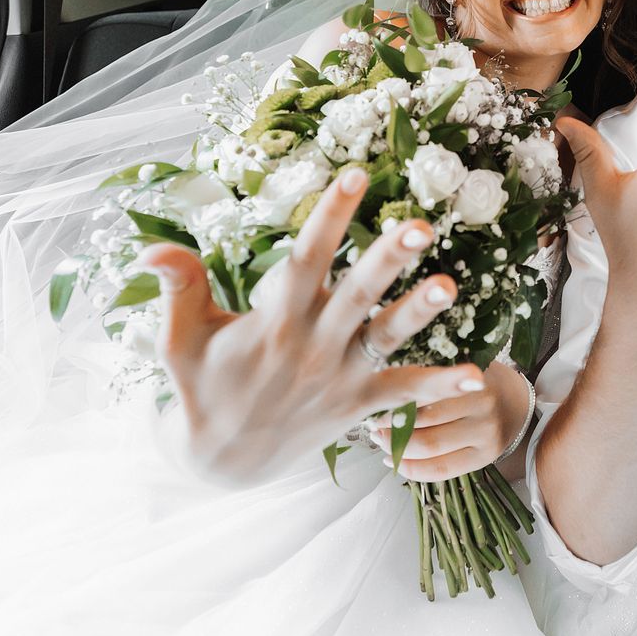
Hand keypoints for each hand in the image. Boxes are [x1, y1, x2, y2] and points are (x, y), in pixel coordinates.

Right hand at [138, 167, 486, 485]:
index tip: (352, 174)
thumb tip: (156, 249)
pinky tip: (480, 376)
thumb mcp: (180, 338)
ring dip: (418, 312)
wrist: (221, 462)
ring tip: (450, 283)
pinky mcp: (357, 407)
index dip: (328, 218)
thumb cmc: (201, 385)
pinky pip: (403, 397)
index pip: (304, 260)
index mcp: (272, 322)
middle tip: (419, 224)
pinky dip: (440, 388)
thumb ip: (178, 288)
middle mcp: (312, 346)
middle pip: (354, 296)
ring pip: (385, 340)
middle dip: (386, 260)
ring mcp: (338, 378)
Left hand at [368, 361, 530, 481]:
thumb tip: (385, 384)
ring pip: (431, 448)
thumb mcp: (462, 364)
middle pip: (426, 421)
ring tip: (381, 441)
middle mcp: (484, 406)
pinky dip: (413, 469)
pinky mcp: (485, 458)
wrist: (517, 402)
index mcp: (475, 376)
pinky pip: (442, 470)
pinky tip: (396, 462)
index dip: (397, 400)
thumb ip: (434, 372)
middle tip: (372, 426)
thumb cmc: (478, 380)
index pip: (427, 391)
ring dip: (398, 447)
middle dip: (392, 426)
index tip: (376, 404)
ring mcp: (486, 435)